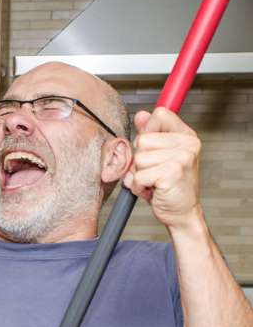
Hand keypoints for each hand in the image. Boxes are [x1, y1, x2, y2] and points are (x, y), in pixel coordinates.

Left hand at [123, 107, 202, 229]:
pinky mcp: (172, 173)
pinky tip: (153, 190)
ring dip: (139, 175)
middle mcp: (188, 144)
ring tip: (154, 182)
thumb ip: (149, 135)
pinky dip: (139, 187)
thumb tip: (141, 114)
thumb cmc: (168, 186)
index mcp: (186, 136)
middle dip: (139, 160)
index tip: (153, 149)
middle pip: (142, 140)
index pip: (159, 114)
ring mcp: (182, 158)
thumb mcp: (157, 156)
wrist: (181, 212)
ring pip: (138, 159)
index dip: (147, 131)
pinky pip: (138, 176)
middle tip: (154, 172)